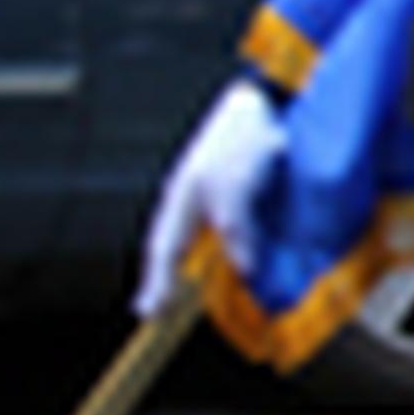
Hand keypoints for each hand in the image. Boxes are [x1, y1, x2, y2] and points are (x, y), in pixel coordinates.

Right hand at [138, 80, 283, 315]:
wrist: (264, 103)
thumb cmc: (246, 139)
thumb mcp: (237, 184)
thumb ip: (236, 227)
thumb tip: (243, 268)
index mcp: (182, 198)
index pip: (164, 250)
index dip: (157, 282)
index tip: (148, 312)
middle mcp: (190, 200)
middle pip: (172, 248)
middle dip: (166, 279)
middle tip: (157, 312)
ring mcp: (208, 195)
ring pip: (196, 240)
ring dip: (195, 266)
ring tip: (188, 295)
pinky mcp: (233, 190)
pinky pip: (222, 228)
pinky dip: (224, 249)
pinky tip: (232, 261)